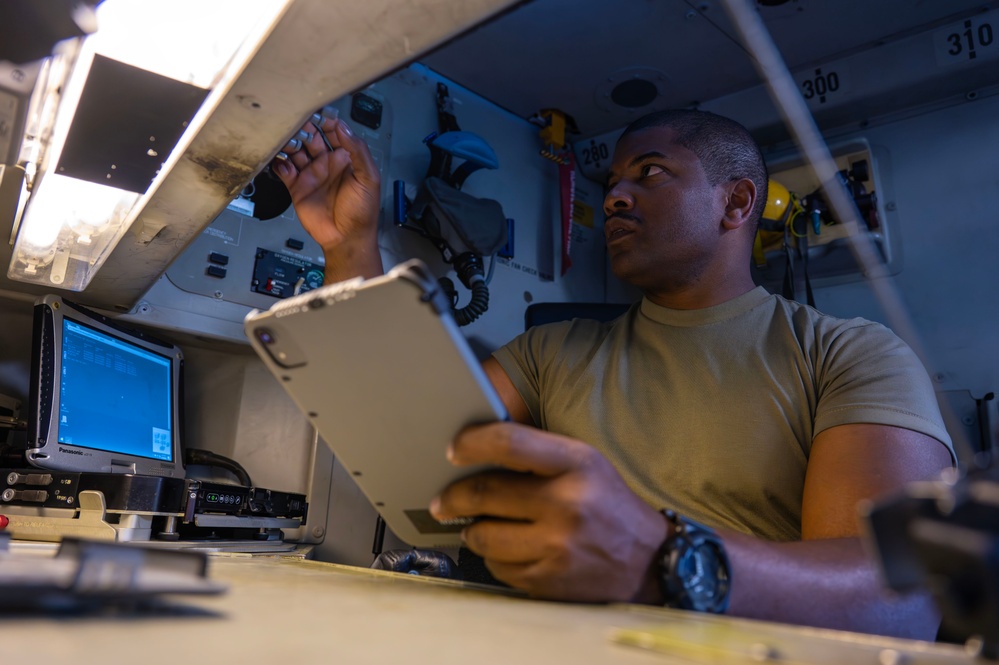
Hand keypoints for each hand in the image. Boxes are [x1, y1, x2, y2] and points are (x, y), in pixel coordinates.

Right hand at [271, 116, 381, 277]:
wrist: (346, 238)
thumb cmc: (362, 212)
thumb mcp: (369, 178)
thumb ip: (358, 151)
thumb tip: (344, 128)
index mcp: (345, 159)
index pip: (334, 132)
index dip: (327, 122)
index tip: (319, 115)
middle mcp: (326, 163)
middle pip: (311, 138)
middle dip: (304, 129)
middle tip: (298, 123)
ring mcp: (311, 174)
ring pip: (295, 151)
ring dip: (290, 143)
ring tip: (288, 140)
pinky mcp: (297, 187)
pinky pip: (284, 170)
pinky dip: (280, 163)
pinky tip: (282, 161)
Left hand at [430, 422, 668, 602]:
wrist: (649, 563)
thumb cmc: (610, 506)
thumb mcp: (586, 463)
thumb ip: (539, 454)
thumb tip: (478, 449)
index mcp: (576, 464)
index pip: (508, 442)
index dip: (471, 443)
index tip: (452, 450)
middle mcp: (566, 503)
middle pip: (483, 492)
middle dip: (453, 497)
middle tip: (444, 500)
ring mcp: (556, 546)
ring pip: (483, 535)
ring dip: (474, 530)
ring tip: (484, 525)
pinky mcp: (548, 580)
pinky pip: (497, 567)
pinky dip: (495, 558)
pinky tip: (511, 550)